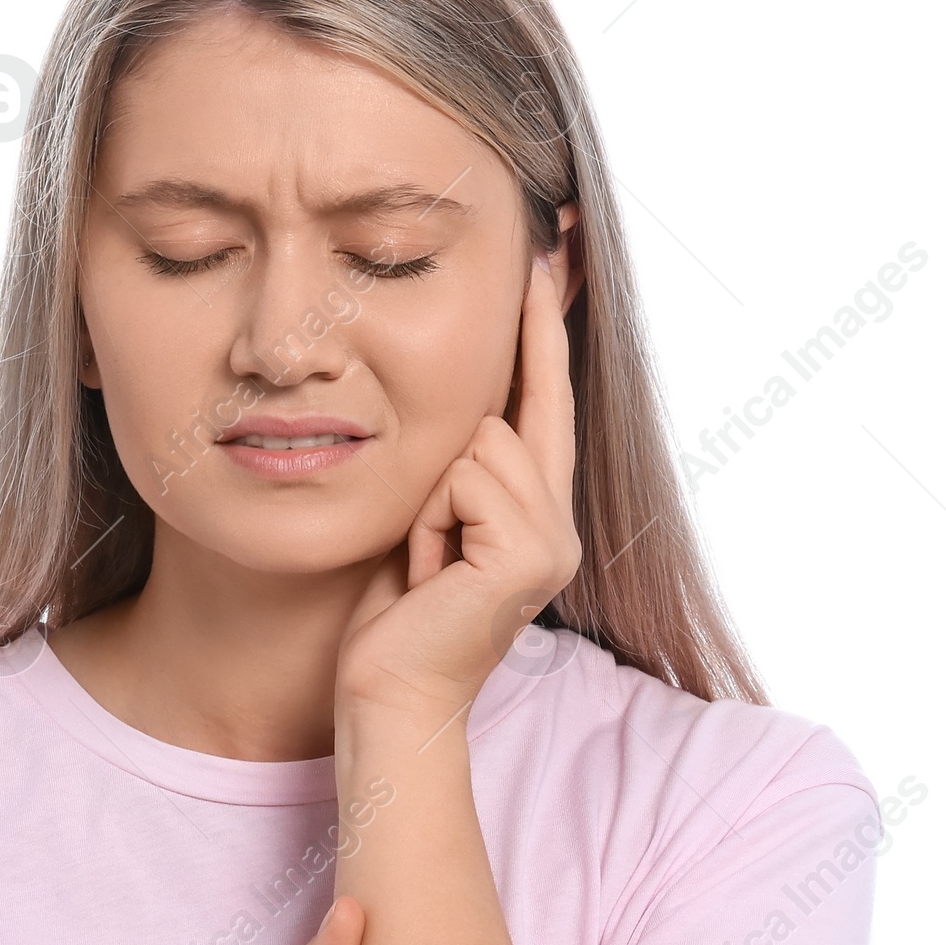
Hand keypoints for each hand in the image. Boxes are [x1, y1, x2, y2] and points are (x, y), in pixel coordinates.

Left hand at [336, 240, 579, 722]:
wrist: (388, 697)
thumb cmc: (390, 621)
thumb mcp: (423, 521)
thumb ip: (454, 465)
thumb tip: (460, 402)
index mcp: (536, 515)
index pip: (544, 400)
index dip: (544, 327)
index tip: (549, 246)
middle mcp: (557, 524)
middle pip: (508, 414)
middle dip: (449, 469)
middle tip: (430, 553)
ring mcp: (550, 541)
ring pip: (480, 441)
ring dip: (430, 502)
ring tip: (424, 564)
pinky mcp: (526, 555)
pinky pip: (466, 478)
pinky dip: (430, 522)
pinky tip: (428, 574)